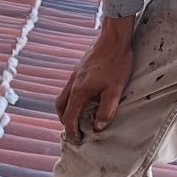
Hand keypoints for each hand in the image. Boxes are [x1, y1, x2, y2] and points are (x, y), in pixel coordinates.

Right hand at [55, 15, 135, 140]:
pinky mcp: (79, 69)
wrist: (115, 36)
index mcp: (79, 92)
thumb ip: (106, 110)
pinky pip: (69, 88)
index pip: (69, 117)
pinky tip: (84, 97)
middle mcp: (72, 84)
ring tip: (77, 115)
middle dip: (65, 121)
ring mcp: (74, 75)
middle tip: (74, 129)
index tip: (77, 140)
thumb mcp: (115, 89)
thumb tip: (98, 126)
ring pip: (63, 97)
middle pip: (60, 108)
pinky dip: (72, 98)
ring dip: (67, 109)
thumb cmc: (116, 62)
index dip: (72, 131)